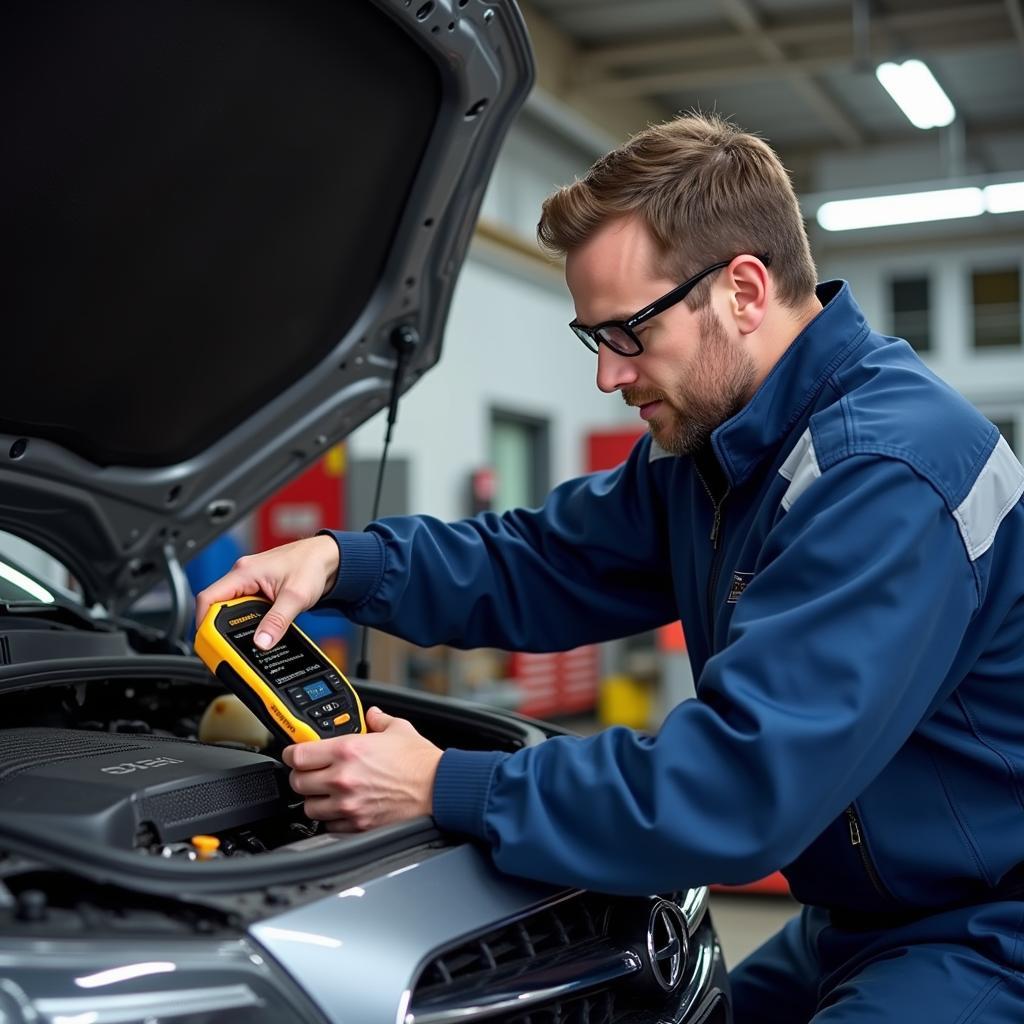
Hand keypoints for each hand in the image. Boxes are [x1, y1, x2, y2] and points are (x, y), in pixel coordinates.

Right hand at [194, 535, 339, 649]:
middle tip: (225, 647)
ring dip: (235, 625)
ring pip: (231, 608)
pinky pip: (245, 608)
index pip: (208, 598)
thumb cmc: (312, 565)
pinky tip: (256, 631)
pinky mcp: (260, 590)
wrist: (329, 559)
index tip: (208, 641)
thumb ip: (278, 621)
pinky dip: (247, 621)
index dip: (203, 622)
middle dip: (218, 627)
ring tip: (242, 641)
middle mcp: (243, 575)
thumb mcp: (295, 597)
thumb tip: (262, 642)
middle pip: (217, 606)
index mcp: (244, 572)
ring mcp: (250, 583)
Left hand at [283, 707, 442, 831]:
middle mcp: (342, 778)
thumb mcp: (399, 729)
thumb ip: (378, 719)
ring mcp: (347, 804)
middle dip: (302, 776)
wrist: (438, 790)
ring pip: (309, 807)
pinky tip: (342, 808)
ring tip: (328, 793)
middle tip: (312, 773)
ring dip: (315, 799)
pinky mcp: (356, 824)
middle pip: (297, 782)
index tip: (295, 754)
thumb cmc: (421, 763)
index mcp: (347, 750)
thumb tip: (371, 714)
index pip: (297, 754)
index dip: (292, 753)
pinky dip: (331, 818)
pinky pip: (328, 825)